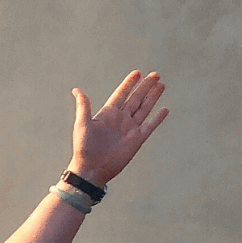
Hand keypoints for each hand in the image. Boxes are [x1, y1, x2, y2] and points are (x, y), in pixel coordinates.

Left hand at [69, 70, 168, 186]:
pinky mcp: (137, 140)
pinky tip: (165, 109)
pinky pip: (150, 126)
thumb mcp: (82, 125)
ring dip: (153, 97)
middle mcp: (120, 119)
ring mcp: (130, 129)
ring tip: (161, 85)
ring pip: (144, 109)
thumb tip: (76, 90)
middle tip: (156, 74)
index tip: (137, 72)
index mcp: (107, 114)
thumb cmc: (83, 148)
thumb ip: (83, 107)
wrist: (91, 169)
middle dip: (145, 86)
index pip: (121, 94)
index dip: (129, 84)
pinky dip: (158, 118)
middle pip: (136, 98)